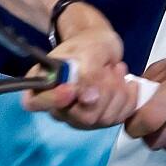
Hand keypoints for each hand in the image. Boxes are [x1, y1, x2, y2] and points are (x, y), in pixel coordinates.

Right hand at [22, 2, 138, 129]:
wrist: (103, 48)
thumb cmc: (89, 44)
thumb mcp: (90, 50)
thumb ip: (88, 73)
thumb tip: (88, 99)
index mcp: (43, 84)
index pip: (35, 102)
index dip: (53, 99)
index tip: (71, 89)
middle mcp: (57, 107)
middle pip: (82, 117)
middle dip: (104, 90)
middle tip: (110, 68)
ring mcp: (78, 118)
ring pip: (104, 119)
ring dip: (118, 91)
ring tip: (117, 70)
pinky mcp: (99, 121)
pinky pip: (119, 118)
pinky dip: (130, 98)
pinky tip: (128, 83)